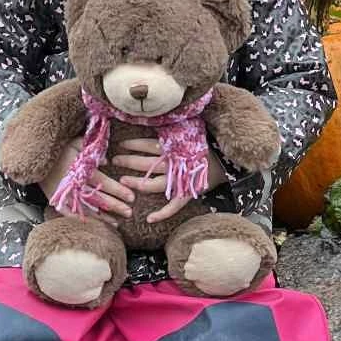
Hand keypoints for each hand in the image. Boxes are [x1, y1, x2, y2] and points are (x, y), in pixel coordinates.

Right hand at [44, 137, 136, 217]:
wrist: (33, 158)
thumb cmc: (58, 149)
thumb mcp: (74, 142)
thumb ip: (91, 149)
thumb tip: (107, 160)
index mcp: (80, 169)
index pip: (103, 182)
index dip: (118, 190)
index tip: (131, 197)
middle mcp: (73, 183)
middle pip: (98, 197)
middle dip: (115, 206)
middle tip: (129, 212)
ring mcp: (64, 194)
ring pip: (86, 208)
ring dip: (102, 216)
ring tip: (117, 223)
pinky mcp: (56, 200)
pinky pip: (70, 213)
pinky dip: (82, 219)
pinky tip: (95, 224)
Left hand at [111, 136, 225, 223]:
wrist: (225, 163)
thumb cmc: (202, 147)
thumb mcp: (186, 135)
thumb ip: (169, 134)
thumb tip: (150, 122)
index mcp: (175, 148)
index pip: (148, 145)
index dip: (133, 145)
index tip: (120, 144)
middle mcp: (175, 164)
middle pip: (147, 164)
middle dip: (129, 162)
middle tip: (115, 160)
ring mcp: (180, 181)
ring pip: (154, 184)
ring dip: (138, 184)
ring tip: (123, 181)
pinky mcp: (187, 195)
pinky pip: (173, 207)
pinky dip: (162, 214)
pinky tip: (148, 219)